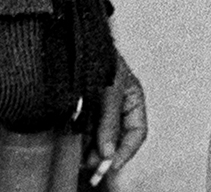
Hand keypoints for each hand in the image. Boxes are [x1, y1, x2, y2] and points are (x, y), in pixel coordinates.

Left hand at [87, 56, 147, 182]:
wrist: (73, 41)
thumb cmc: (98, 54)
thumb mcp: (110, 89)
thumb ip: (109, 122)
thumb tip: (108, 151)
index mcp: (133, 98)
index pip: (137, 132)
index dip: (127, 151)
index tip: (114, 164)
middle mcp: (117, 106)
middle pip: (117, 139)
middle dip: (107, 155)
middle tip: (95, 169)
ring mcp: (100, 108)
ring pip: (100, 138)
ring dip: (92, 151)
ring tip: (83, 161)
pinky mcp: (83, 110)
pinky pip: (85, 131)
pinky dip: (82, 142)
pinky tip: (76, 148)